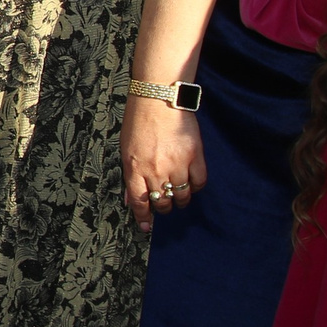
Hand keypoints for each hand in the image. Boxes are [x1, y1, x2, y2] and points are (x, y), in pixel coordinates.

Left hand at [121, 94, 204, 231]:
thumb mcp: (126, 149)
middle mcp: (156, 171)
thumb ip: (130, 176)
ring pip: (182, 195)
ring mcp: (177, 164)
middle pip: (163, 202)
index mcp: (136, 169)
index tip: (146, 228)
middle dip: (163, 207)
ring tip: (179, 196)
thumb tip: (131, 200)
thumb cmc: (139, 121)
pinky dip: (196, 186)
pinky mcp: (195, 156)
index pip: (140, 203)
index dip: (143, 218)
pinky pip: (199, 181)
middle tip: (164, 205)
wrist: (158, 98)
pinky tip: (192, 183)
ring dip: (180, 200)